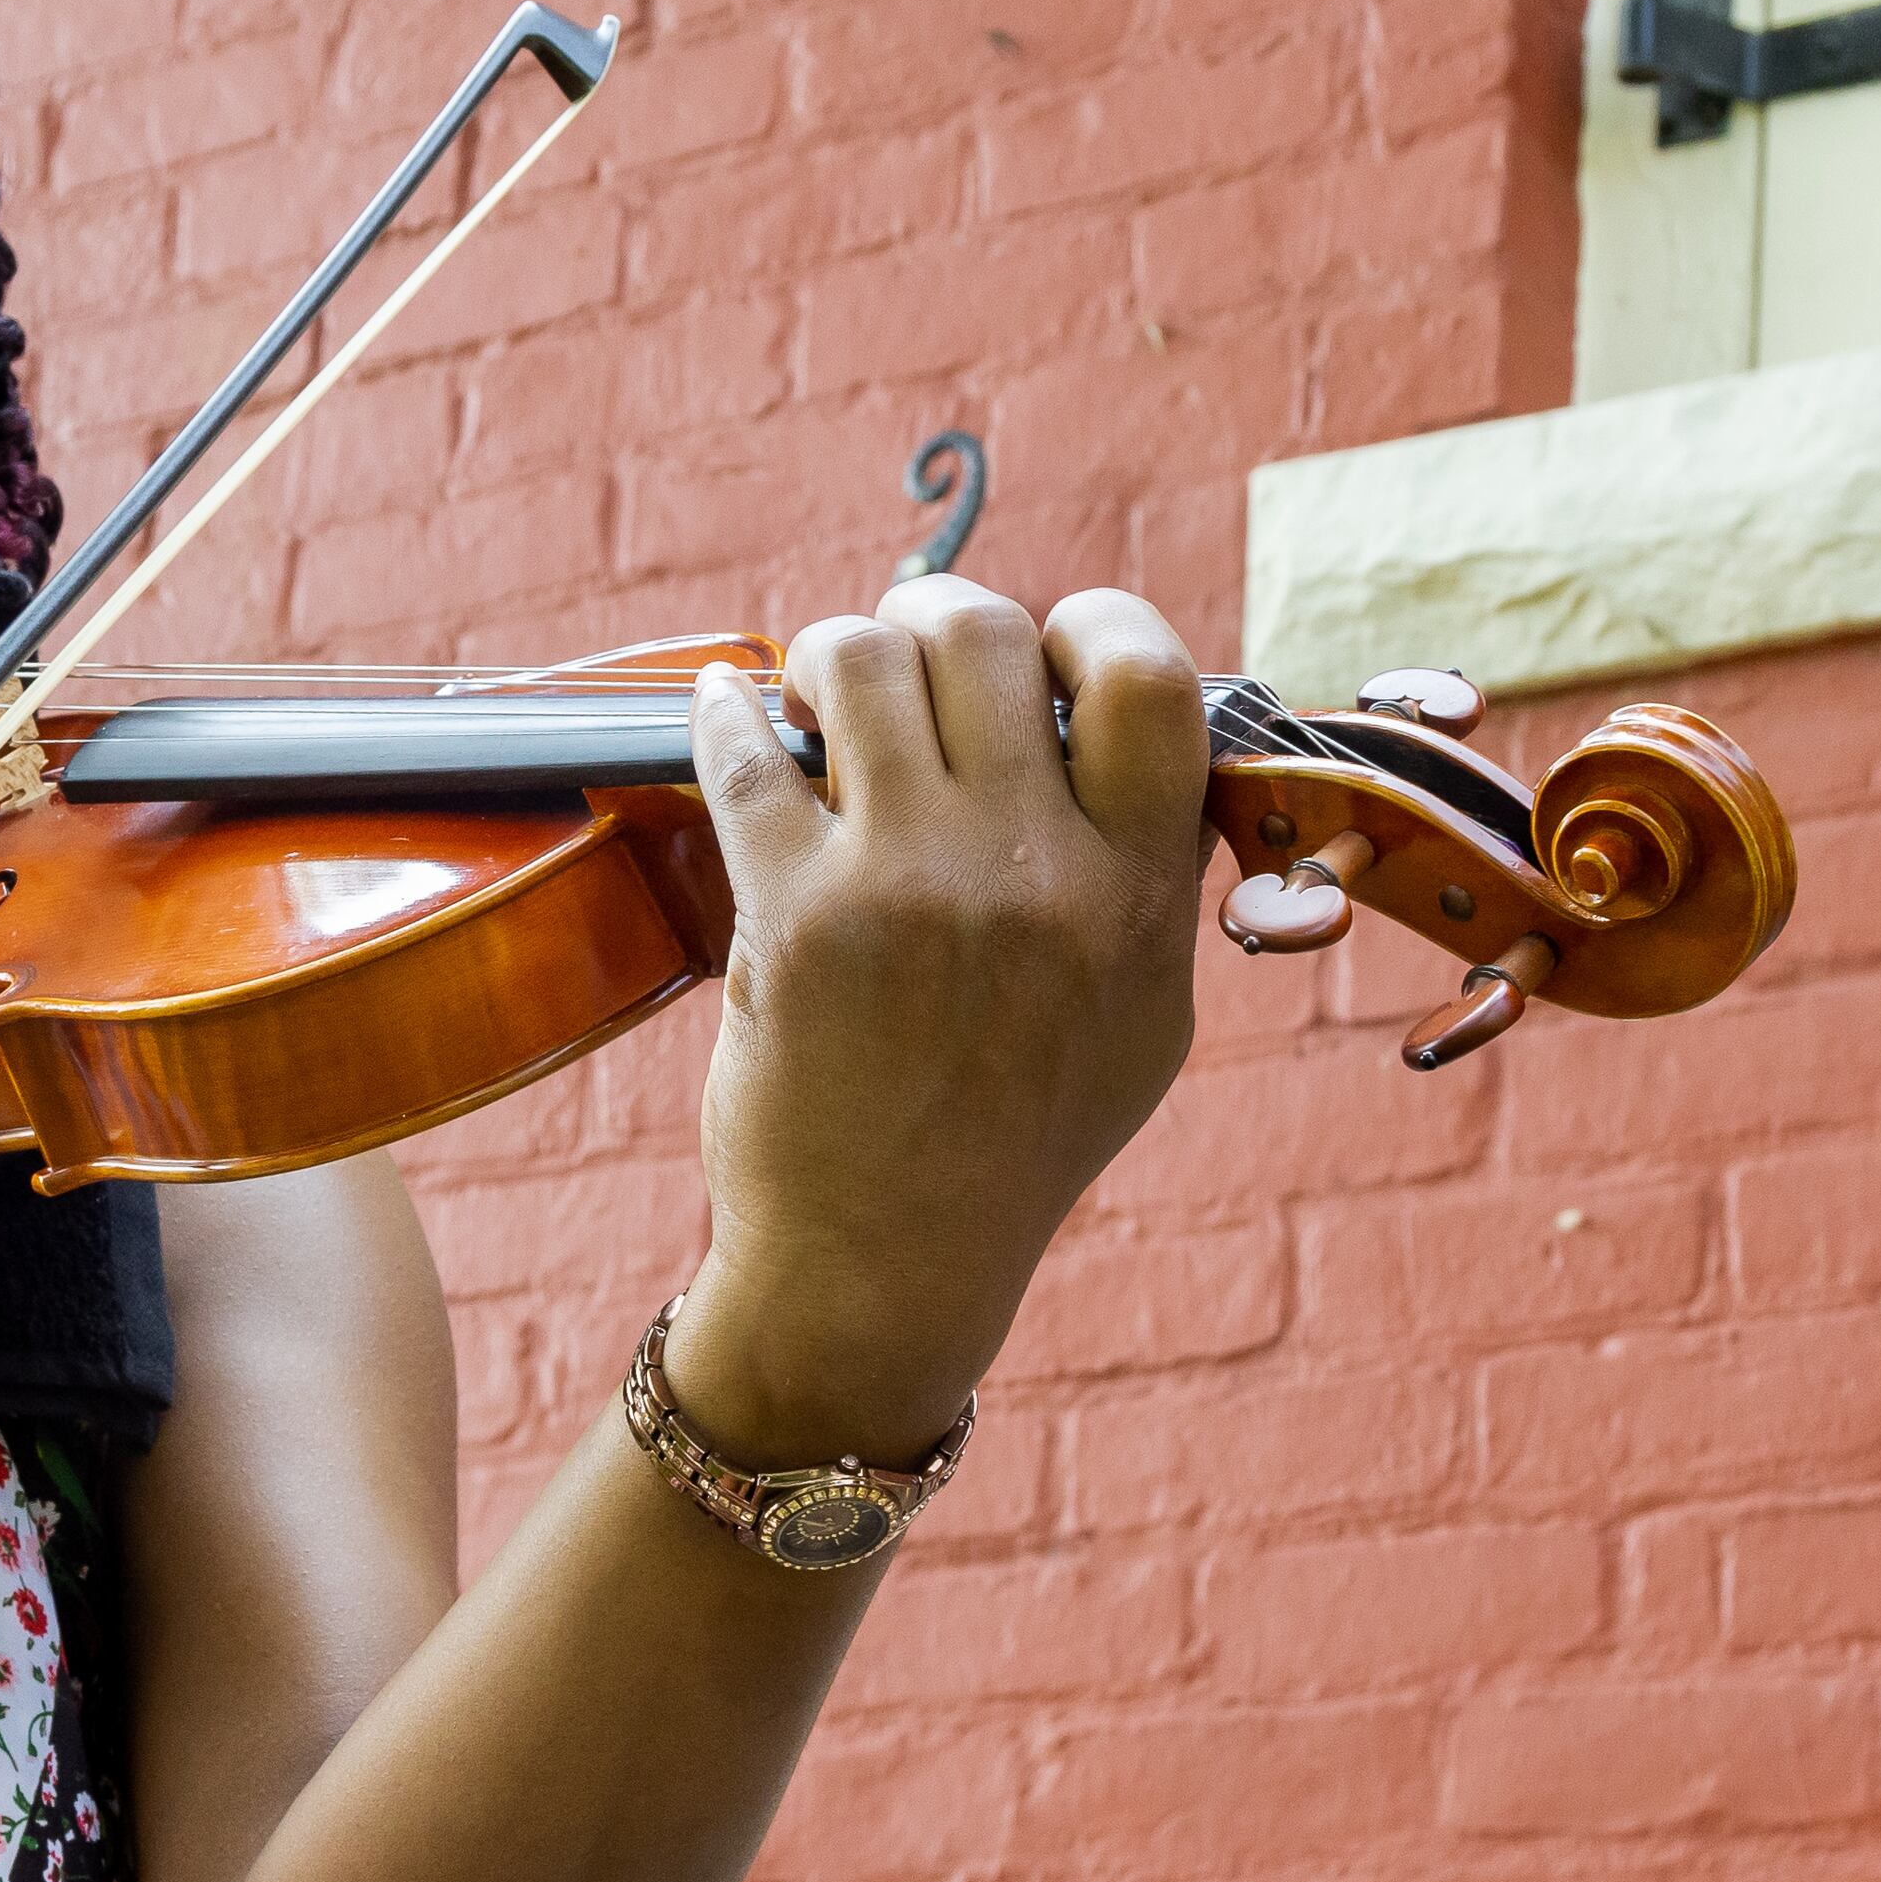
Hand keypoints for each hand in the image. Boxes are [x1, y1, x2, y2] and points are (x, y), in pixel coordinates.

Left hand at [675, 577, 1206, 1464]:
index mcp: (1135, 892)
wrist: (888, 1264)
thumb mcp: (1141, 1020)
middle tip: (908, 649)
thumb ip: (1155, 881)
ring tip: (819, 687)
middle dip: (936, 617)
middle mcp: (1034, 876)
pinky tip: (727, 706)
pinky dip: (726, 709)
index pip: (1150, 676)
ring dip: (833, 650)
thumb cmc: (1014, 1141)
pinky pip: (747, 753)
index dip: (1093, 627)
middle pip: (988, 637)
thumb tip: (1136, 740)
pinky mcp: (793, 917)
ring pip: (863, 662)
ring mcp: (908, 889)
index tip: (1047, 651)